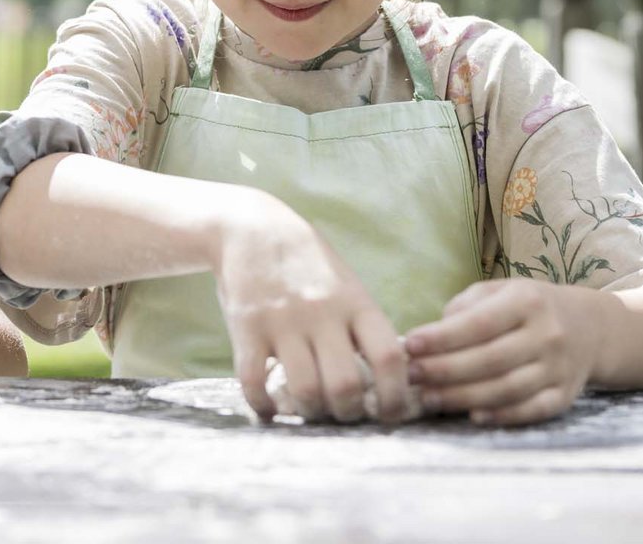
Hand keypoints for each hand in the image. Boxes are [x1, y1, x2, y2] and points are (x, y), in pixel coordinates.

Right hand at [210, 191, 416, 425]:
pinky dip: (264, 406)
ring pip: (305, 390)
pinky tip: (269, 409)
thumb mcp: (346, 285)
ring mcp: (282, 321)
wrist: (250, 228)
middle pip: (346, 385)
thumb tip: (386, 382)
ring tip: (310, 411)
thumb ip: (364, 328)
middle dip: (348, 413)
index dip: (395, 396)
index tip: (390, 414)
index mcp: (355, 302)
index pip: (388, 357)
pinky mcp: (247, 328)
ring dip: (310, 413)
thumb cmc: (307, 264)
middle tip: (343, 415)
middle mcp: (322, 312)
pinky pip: (255, 382)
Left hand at [404, 279, 597, 424]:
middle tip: (412, 376)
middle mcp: (547, 334)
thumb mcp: (502, 291)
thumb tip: (433, 334)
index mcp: (527, 301)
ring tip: (430, 398)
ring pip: (507, 388)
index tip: (410, 345)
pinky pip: (532, 410)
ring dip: (464, 397)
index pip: (480, 323)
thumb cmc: (530, 307)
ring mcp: (558, 368)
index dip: (442, 338)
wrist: (590, 328)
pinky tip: (473, 416)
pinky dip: (502, 416)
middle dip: (445, 370)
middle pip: (490, 359)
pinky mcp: (564, 395)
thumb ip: (466, 306)